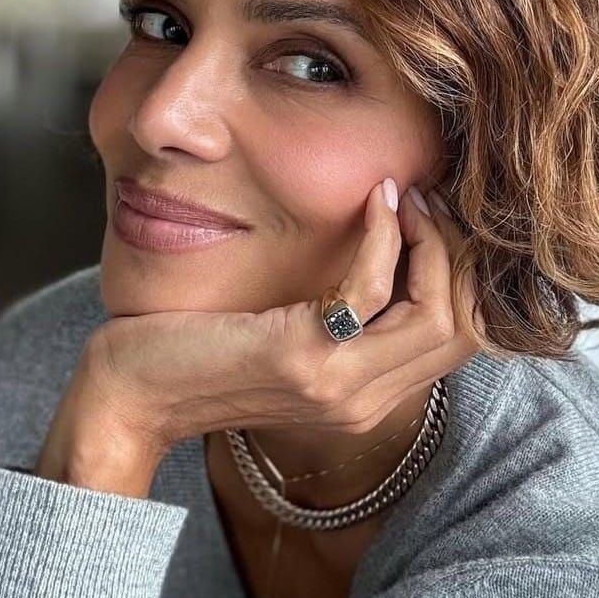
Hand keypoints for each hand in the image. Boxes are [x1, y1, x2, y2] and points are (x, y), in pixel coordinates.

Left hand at [33, 181, 486, 491]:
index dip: (465, 276)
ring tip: (405, 197)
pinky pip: (374, 289)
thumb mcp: (286, 337)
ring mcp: (338, 385)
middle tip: (427, 201)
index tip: (435, 221)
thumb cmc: (202, 349)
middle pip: (465, 330)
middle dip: (460, 255)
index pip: (461, 342)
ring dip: (431, 242)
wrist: (133, 391)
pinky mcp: (304, 357)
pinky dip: (384, 236)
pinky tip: (374, 202)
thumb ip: (340, 317)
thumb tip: (385, 253)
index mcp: (365, 397)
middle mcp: (363, 400)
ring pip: (438, 316)